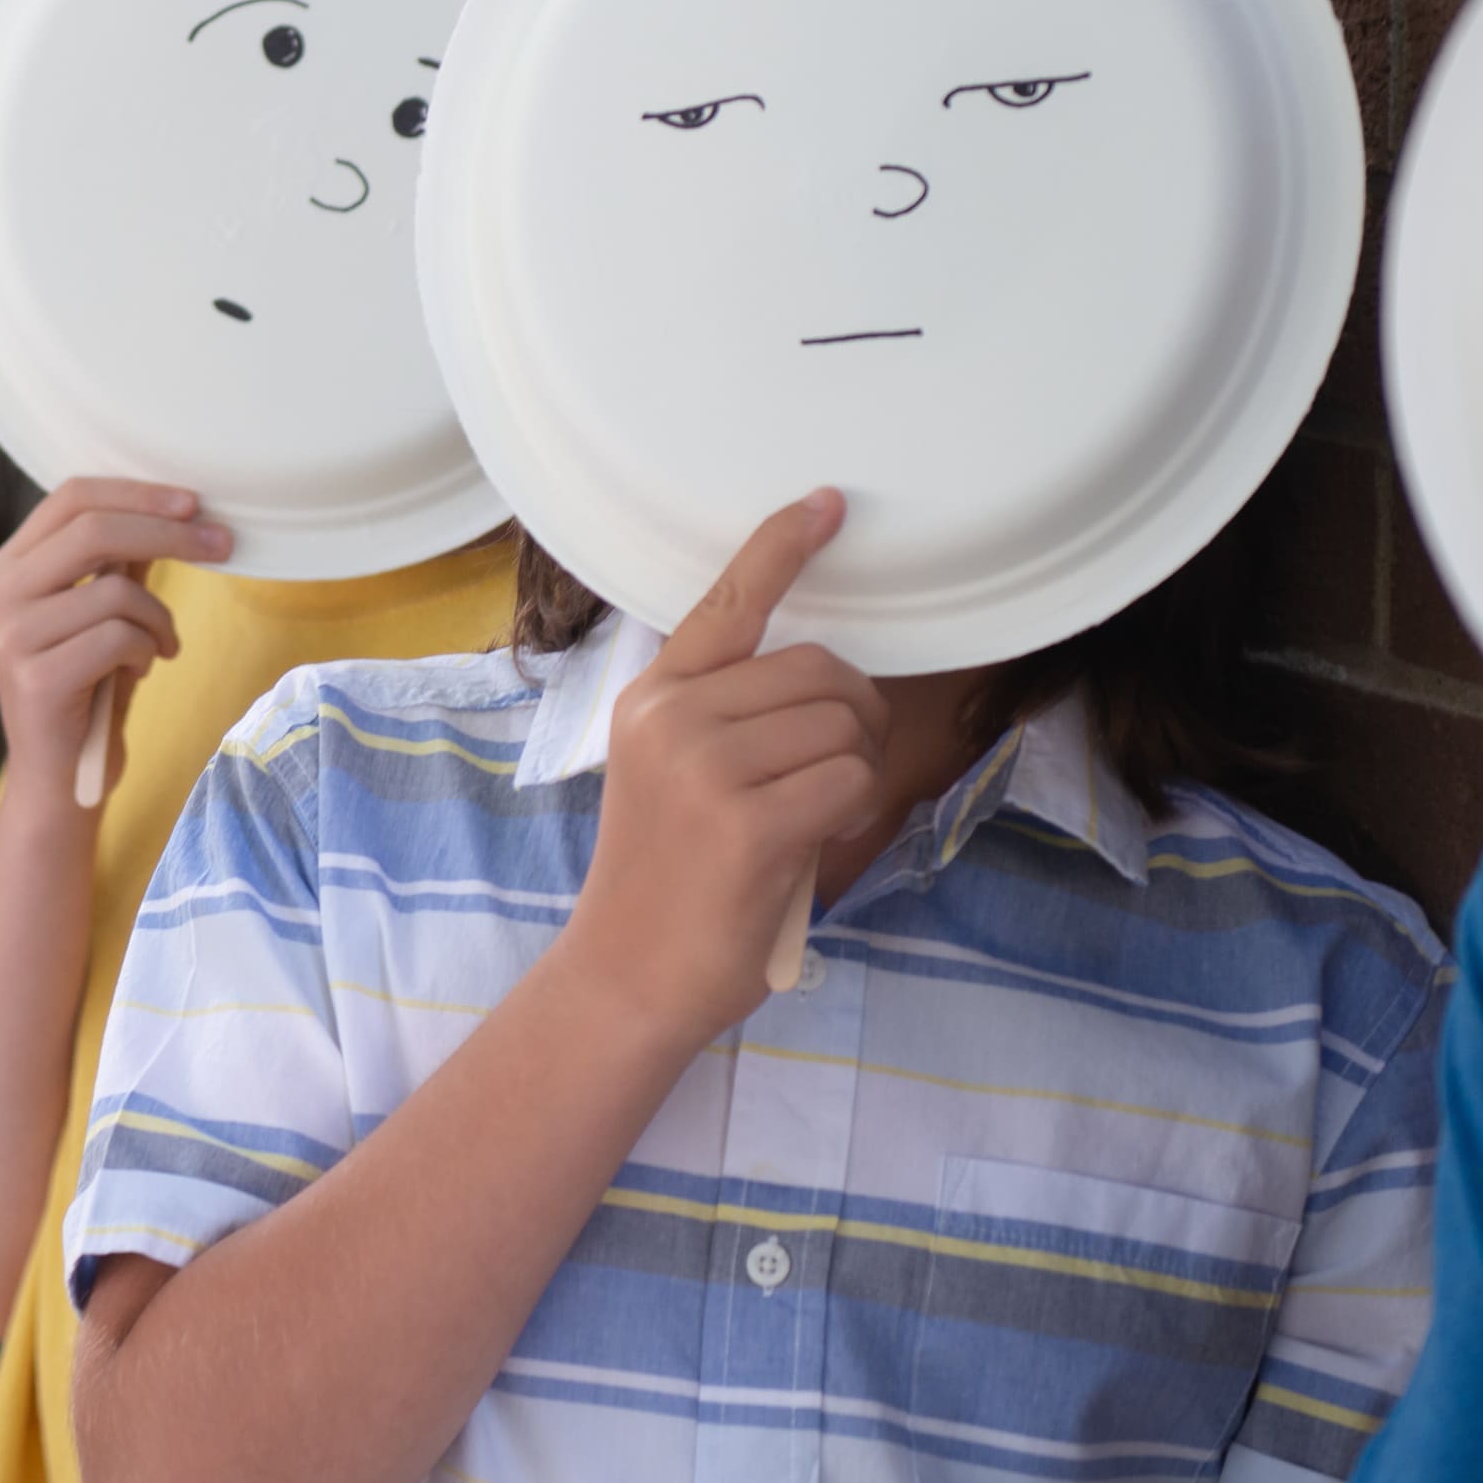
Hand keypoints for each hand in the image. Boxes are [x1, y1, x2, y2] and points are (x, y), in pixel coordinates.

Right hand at [0, 479, 231, 810]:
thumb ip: (120, 560)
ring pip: (115, 590)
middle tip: (222, 544)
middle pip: (93, 530)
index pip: (72, 498)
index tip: (193, 502)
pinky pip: (118, 638)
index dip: (137, 493)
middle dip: (168, 533)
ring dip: (159, 619)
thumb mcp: (102, 612)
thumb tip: (174, 507)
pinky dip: (148, 651)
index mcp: (10, 567)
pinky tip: (140, 672)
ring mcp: (11, 636)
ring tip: (160, 646)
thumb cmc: (89, 689)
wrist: (60, 780)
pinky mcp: (36, 679)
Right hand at [559, 492, 885, 1050]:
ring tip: (811, 813)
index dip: (783, 547)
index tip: (828, 504)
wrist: (627, 978)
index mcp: (652, 696)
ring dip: (855, 767)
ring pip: (842, 723)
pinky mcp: (745, 823)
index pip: (728, 600)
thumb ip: (728, 717)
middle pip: (819, 669)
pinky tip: (811, 841)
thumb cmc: (667, 880)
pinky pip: (847, 780)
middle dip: (854, 714)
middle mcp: (672, 717)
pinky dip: (850, 809)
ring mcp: (705, 768)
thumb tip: (826, 683)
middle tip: (833, 770)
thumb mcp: (672, 773)